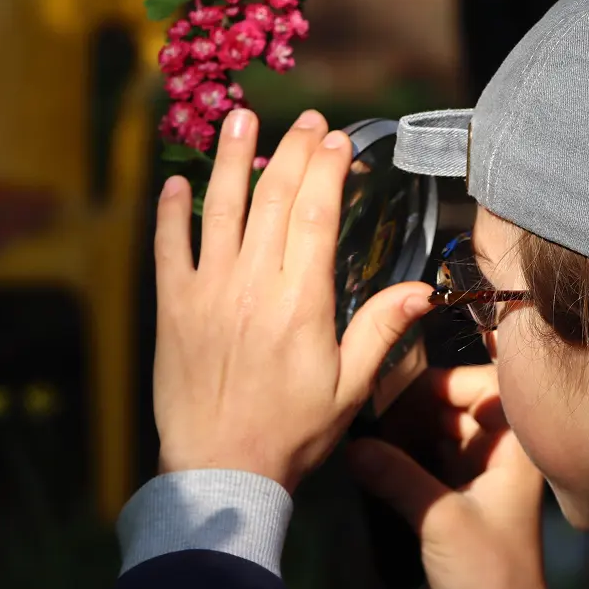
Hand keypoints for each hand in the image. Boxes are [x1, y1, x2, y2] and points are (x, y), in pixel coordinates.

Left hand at [152, 108, 434, 491]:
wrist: (220, 471)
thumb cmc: (292, 432)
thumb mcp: (350, 388)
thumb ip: (381, 331)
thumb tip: (421, 289)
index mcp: (300, 303)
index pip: (316, 215)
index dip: (327, 169)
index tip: (338, 139)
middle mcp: (252, 286)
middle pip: (273, 200)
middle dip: (292, 151)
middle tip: (306, 120)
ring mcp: (206, 293)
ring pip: (219, 211)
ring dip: (230, 160)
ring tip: (240, 117)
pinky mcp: (172, 308)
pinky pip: (167, 249)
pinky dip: (170, 213)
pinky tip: (175, 182)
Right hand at [349, 364, 561, 588]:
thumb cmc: (487, 570)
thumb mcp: (440, 517)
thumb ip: (397, 475)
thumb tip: (352, 445)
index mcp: (514, 449)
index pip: (489, 388)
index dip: (450, 381)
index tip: (407, 389)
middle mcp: (498, 455)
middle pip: (459, 406)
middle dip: (419, 405)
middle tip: (378, 410)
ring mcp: (477, 476)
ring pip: (440, 432)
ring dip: (408, 429)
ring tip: (372, 430)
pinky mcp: (456, 497)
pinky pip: (429, 458)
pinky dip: (405, 453)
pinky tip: (376, 454)